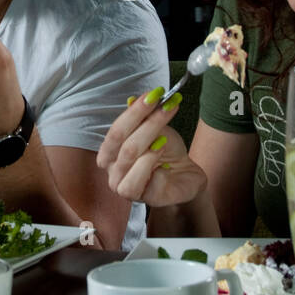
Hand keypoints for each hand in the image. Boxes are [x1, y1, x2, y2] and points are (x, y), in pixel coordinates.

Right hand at [96, 87, 205, 206]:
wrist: (185, 175)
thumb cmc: (165, 152)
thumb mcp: (157, 130)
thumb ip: (145, 117)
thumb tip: (133, 99)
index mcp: (109, 154)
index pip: (116, 131)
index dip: (134, 112)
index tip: (154, 95)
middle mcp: (112, 172)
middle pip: (125, 145)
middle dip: (148, 123)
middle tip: (168, 106)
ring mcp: (126, 188)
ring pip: (132, 162)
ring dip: (151, 146)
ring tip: (165, 141)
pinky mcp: (145, 199)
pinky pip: (149, 180)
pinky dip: (159, 168)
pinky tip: (167, 166)